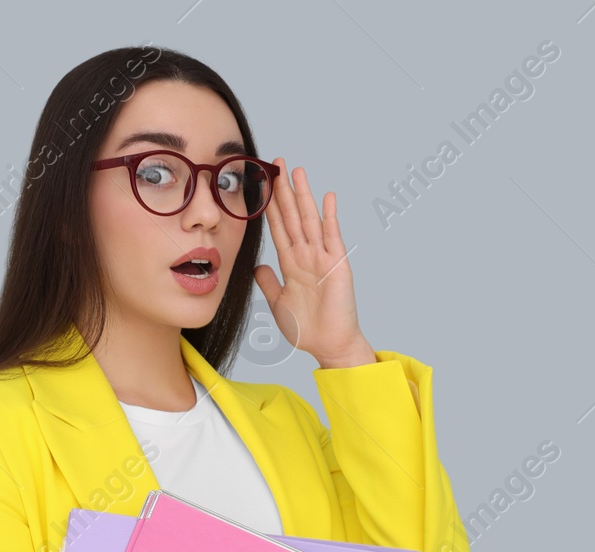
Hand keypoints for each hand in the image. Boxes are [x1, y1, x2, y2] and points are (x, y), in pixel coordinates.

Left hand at [253, 159, 375, 369]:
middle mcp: (306, 255)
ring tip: (297, 171)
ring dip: (304, 195)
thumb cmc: (307, 329)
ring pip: (309, 220)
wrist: (329, 345)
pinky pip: (332, 236)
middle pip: (292, 216)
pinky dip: (330, 216)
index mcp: (291, 263)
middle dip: (284, 190)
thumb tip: (257, 266)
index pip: (277, 227)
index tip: (261, 184)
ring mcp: (322, 258)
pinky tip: (327, 197)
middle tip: (276, 163)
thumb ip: (268, 282)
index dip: (269, 205)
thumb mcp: (278, 303)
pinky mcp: (337, 264)